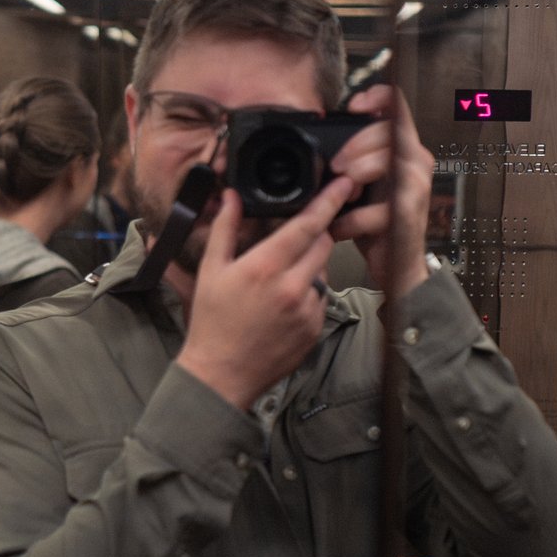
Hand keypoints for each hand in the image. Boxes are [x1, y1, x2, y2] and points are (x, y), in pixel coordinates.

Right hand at [176, 179, 350, 411]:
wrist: (222, 373)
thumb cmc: (211, 321)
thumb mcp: (211, 270)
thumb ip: (225, 229)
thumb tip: (232, 196)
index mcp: (265, 267)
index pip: (307, 224)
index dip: (330, 200)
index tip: (345, 183)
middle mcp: (292, 287)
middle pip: (323, 243)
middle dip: (315, 234)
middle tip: (293, 239)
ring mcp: (307, 310)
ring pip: (323, 270)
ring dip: (310, 264)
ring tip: (280, 279)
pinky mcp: (316, 328)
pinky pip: (322, 298)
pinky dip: (309, 293)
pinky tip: (284, 303)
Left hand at [328, 84, 435, 294]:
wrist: (396, 266)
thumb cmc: (376, 222)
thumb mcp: (361, 182)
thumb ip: (350, 159)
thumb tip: (321, 142)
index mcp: (404, 149)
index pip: (399, 106)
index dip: (377, 97)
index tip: (353, 107)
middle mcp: (416, 162)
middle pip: (389, 130)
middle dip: (354, 144)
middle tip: (335, 166)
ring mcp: (416, 189)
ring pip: (387, 162)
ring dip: (355, 175)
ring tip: (339, 193)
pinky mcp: (407, 217)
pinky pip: (377, 210)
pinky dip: (351, 220)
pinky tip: (339, 228)